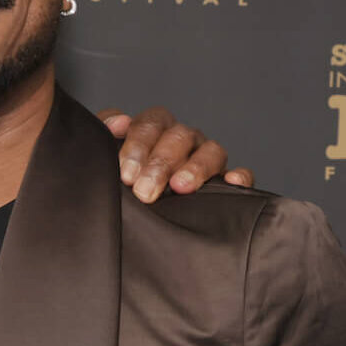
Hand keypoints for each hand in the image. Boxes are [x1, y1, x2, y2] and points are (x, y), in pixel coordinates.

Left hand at [98, 106, 255, 202]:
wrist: (139, 221)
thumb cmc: (122, 184)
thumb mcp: (107, 161)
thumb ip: (105, 139)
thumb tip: (114, 124)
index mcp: (153, 129)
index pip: (150, 123)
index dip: (137, 143)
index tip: (125, 171)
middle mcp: (182, 140)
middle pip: (178, 137)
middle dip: (159, 163)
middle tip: (143, 191)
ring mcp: (206, 158)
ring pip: (211, 150)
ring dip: (196, 167)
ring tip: (179, 187)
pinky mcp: (227, 182)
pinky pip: (241, 174)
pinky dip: (239, 177)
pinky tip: (231, 183)